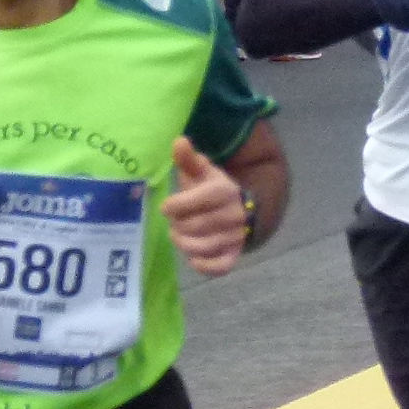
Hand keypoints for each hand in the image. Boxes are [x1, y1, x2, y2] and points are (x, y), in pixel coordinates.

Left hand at [162, 136, 250, 275]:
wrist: (242, 211)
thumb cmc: (212, 191)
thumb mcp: (202, 173)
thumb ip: (189, 159)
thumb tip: (179, 141)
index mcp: (225, 191)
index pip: (199, 200)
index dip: (176, 205)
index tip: (166, 207)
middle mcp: (234, 214)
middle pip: (197, 225)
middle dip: (178, 225)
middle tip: (173, 222)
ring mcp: (236, 237)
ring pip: (205, 246)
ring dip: (185, 244)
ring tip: (178, 236)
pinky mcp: (235, 255)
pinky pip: (220, 266)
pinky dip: (203, 265)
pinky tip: (193, 257)